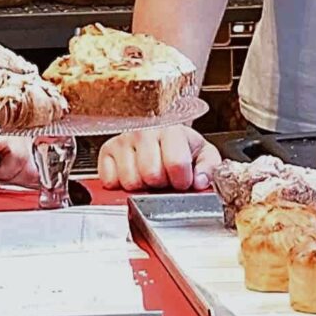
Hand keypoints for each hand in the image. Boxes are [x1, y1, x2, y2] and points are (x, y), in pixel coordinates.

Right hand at [96, 125, 217, 191]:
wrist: (158, 131)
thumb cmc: (180, 145)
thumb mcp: (203, 153)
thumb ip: (210, 168)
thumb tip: (201, 182)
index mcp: (171, 130)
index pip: (176, 164)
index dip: (181, 180)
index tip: (182, 180)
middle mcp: (144, 131)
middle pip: (151, 174)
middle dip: (161, 184)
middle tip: (164, 178)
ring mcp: (123, 140)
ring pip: (130, 181)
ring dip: (141, 186)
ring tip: (148, 175)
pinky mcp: (106, 151)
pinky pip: (110, 180)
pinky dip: (120, 185)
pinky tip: (132, 174)